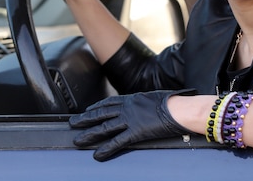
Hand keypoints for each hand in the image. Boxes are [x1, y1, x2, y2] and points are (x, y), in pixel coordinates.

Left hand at [69, 90, 193, 160]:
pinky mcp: (135, 132)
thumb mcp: (153, 97)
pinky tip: (97, 154)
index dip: (96, 106)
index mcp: (132, 99)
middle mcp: (127, 108)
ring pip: (104, 127)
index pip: (109, 102)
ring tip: (77, 140)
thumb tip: (144, 104)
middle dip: (85, 118)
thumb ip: (144, 102)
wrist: (179, 108)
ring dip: (89, 134)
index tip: (87, 109)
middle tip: (73, 123)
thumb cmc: (171, 102)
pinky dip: (106, 148)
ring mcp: (130, 120)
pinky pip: (117, 142)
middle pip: (101, 113)